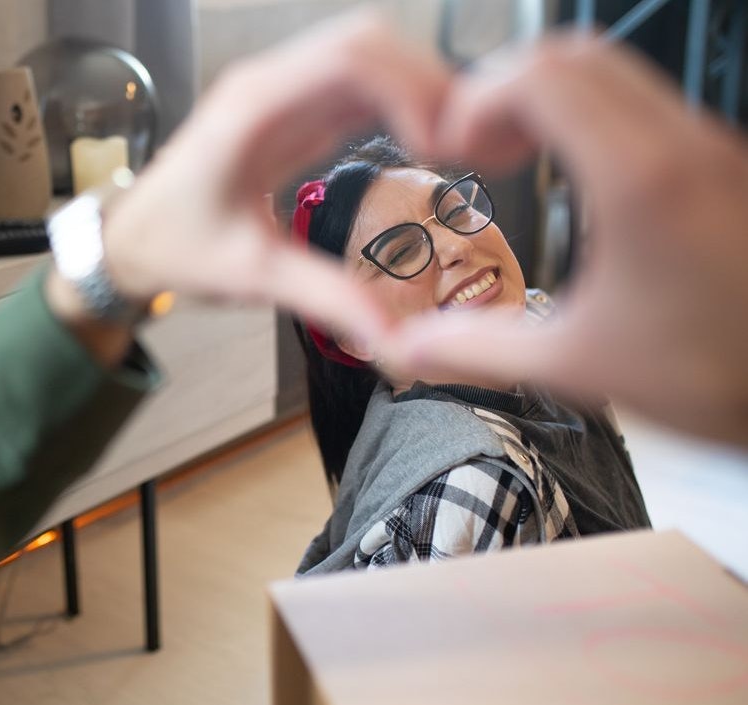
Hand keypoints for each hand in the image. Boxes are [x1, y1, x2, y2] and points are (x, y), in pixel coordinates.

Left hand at [102, 8, 450, 346]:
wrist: (131, 238)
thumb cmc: (177, 247)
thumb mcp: (251, 277)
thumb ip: (324, 298)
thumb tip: (392, 336)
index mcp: (254, 109)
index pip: (349, 58)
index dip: (410, 85)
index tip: (440, 141)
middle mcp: (269, 85)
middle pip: (366, 43)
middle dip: (426, 81)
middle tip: (462, 143)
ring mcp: (281, 92)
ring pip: (367, 56)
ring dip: (417, 87)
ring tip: (451, 144)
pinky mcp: (293, 108)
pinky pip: (357, 84)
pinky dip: (398, 102)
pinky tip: (424, 140)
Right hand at [381, 35, 747, 445]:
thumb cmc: (722, 373)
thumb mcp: (578, 364)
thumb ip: (478, 350)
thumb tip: (410, 347)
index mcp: (639, 180)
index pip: (541, 77)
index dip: (479, 99)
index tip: (457, 145)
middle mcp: (683, 145)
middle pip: (574, 55)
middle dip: (508, 88)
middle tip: (480, 144)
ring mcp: (711, 148)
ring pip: (615, 71)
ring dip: (552, 97)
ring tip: (519, 156)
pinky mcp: (725, 164)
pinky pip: (648, 104)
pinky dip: (593, 116)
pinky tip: (577, 177)